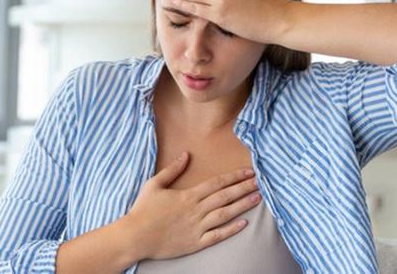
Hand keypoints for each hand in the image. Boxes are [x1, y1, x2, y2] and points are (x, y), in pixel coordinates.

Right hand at [126, 152, 261, 260]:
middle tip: (260, 182)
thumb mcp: (155, 184)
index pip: (217, 183)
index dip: (234, 176)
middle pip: (225, 196)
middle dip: (244, 188)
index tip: (248, 171)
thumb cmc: (143, 210)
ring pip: (225, 214)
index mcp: (188, 195)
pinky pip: (217, 236)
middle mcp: (196, 210)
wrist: (135, 237)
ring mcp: (197, 227)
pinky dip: (231, 229)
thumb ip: (172, 169)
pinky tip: (244, 223)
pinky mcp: (196, 243)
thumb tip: (186, 154)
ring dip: (243, 205)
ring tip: (258, 198)